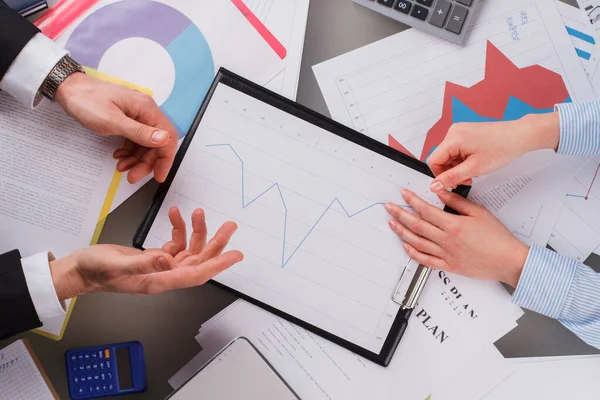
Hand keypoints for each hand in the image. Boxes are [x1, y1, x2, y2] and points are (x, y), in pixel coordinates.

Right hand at [50, 207, 242, 299]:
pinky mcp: (154, 258)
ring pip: (189, 249)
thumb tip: (168, 260)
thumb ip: (144, 263)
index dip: (218, 265)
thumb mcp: (118, 265)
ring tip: (198, 212)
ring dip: (196, 231)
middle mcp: (165, 275)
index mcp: (160, 281)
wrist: (80, 270)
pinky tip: (174, 215)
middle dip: (216, 243)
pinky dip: (178, 229)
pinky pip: (175, 243)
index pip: (197, 274)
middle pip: (199, 260)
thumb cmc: (95, 271)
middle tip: (229, 226)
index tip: (236, 256)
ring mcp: (160, 267)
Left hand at [55, 73, 177, 182]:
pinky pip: (136, 138)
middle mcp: (146, 111)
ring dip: (137, 159)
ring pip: (146, 143)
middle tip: (133, 176)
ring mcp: (137, 114)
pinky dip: (130, 151)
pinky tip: (119, 156)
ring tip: (122, 167)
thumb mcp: (112, 121)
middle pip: (157, 142)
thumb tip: (164, 139)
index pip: (168, 136)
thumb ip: (139, 132)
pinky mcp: (128, 118)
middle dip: (147, 162)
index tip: (159, 175)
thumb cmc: (87, 102)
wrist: (68, 89)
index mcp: (146, 108)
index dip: (166, 158)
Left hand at [385, 189, 528, 286]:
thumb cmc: (497, 237)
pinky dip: (414, 253)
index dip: (412, 201)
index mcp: (454, 225)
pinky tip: (406, 246)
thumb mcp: (479, 213)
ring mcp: (446, 255)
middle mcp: (447, 240)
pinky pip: (426, 261)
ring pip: (418, 242)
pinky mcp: (449, 266)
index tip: (403, 194)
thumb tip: (441, 192)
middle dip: (400, 215)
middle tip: (389, 207)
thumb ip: (457, 202)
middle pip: (417, 225)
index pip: (426, 210)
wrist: (508, 260)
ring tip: (392, 224)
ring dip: (402, 232)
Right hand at [427, 112, 559, 191]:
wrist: (520, 135)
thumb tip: (434, 186)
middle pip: (441, 158)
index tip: (452, 184)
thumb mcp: (474, 168)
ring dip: (457, 167)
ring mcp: (459, 131)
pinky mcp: (465, 133)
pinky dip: (462, 159)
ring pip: (449, 155)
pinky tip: (474, 163)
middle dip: (451, 171)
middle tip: (466, 179)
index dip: (440, 176)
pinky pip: (456, 149)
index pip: (433, 161)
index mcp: (453, 138)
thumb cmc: (502, 148)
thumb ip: (451, 178)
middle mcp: (453, 131)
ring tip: (473, 171)